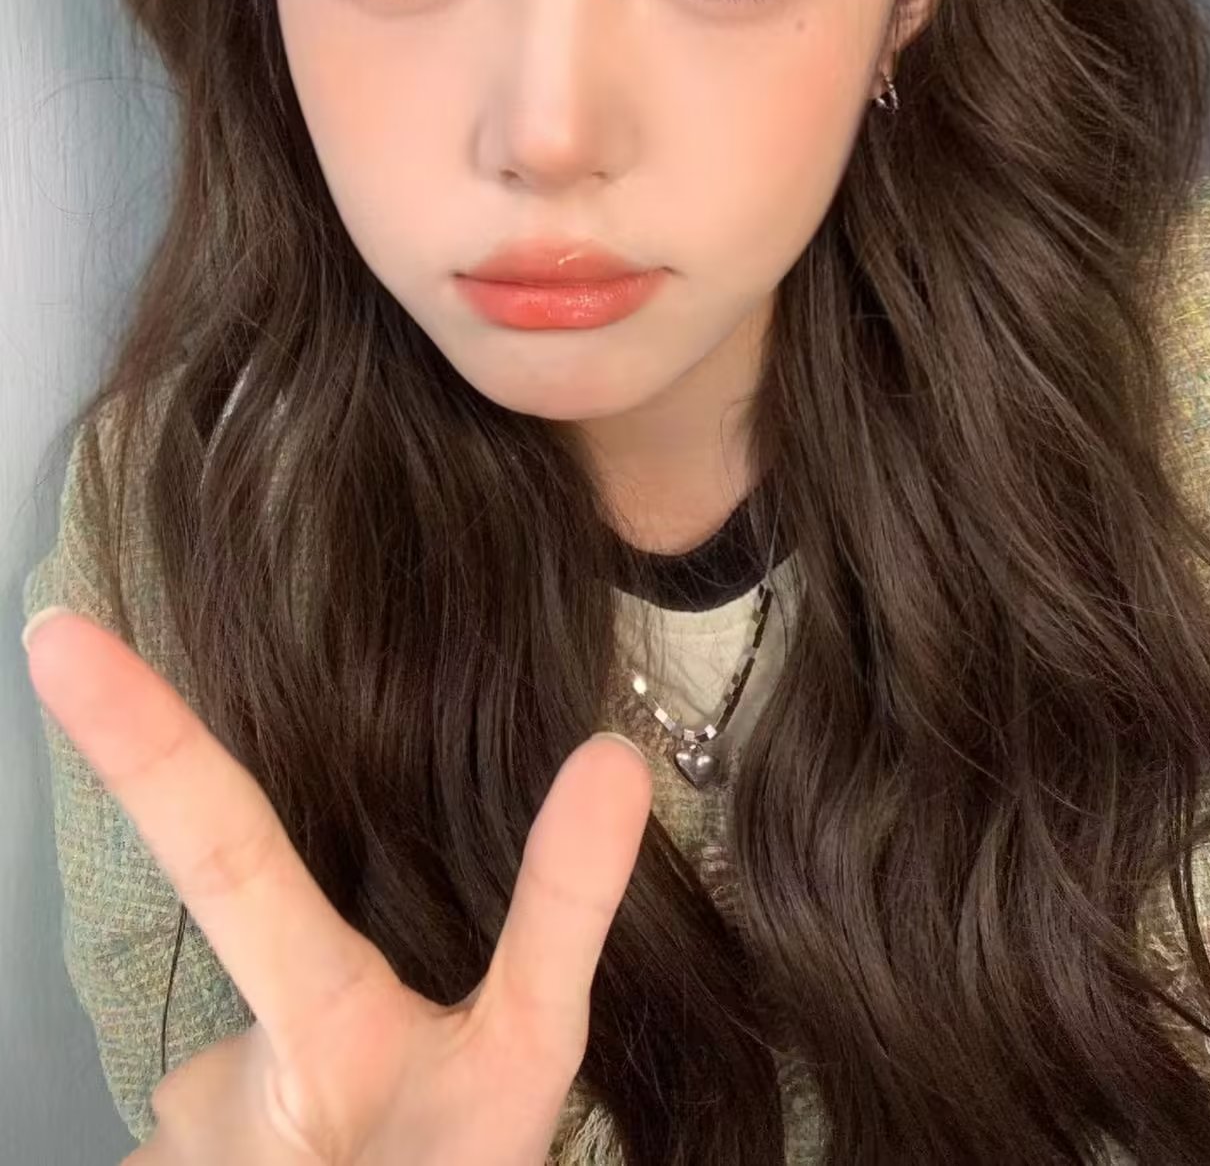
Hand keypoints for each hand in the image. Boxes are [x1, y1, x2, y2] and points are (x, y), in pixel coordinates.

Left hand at [24, 610, 650, 1162]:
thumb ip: (561, 913)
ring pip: (220, 1057)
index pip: (228, 852)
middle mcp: (217, 1079)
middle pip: (238, 956)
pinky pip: (199, 1121)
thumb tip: (612, 756)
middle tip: (361, 1089)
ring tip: (353, 1142)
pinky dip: (260, 1133)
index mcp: (320, 1024)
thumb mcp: (531, 1058)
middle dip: (292, 995)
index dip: (143, 743)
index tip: (54, 638)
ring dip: (287, 1083)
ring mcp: (175, 1138)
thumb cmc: (459, 1156)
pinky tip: (321, 1152)